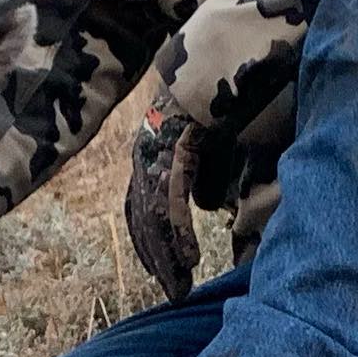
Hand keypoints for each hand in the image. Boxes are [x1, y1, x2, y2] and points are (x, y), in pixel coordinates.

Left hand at [124, 94, 202, 302]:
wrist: (216, 62)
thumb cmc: (215, 102)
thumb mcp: (206, 147)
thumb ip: (204, 177)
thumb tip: (207, 208)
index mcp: (148, 159)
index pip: (141, 212)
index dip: (152, 245)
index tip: (168, 276)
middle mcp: (143, 158)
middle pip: (141, 220)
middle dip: (158, 260)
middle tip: (175, 294)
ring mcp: (153, 154)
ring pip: (152, 216)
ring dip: (166, 255)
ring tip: (180, 287)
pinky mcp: (170, 151)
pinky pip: (170, 200)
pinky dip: (178, 233)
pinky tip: (191, 259)